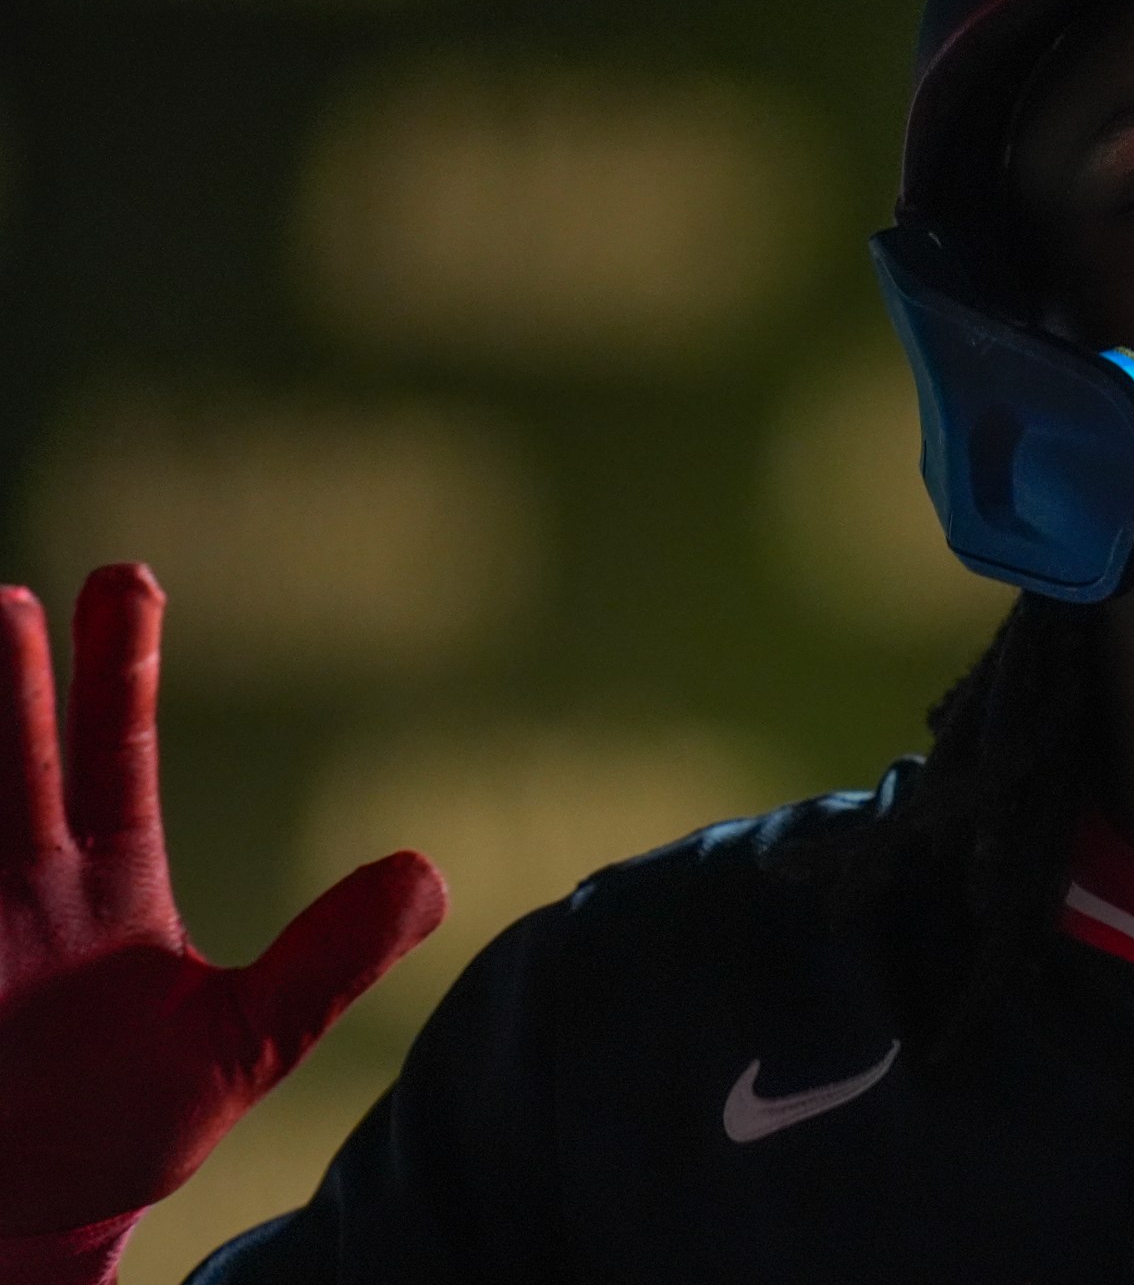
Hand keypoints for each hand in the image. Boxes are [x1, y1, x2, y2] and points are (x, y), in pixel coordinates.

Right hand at [0, 565, 444, 1237]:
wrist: (40, 1217)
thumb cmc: (131, 1123)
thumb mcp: (248, 1041)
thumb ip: (329, 960)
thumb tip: (430, 872)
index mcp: (103, 886)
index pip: (115, 757)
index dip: (121, 671)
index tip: (127, 579)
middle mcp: (22, 889)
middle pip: (17, 764)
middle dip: (12, 685)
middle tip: (12, 598)